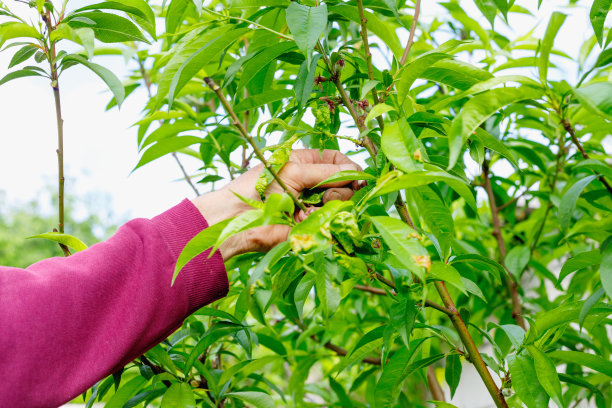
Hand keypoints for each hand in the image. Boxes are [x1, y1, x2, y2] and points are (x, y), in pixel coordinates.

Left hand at [192, 149, 361, 259]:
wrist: (236, 219)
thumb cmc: (258, 187)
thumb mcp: (294, 170)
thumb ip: (327, 171)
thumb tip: (357, 172)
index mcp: (306, 164)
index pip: (338, 161)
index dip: (350, 168)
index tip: (357, 177)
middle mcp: (312, 184)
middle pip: (345, 183)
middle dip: (340, 187)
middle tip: (322, 195)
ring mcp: (313, 207)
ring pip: (342, 204)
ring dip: (330, 205)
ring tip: (308, 209)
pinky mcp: (311, 227)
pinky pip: (331, 223)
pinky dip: (323, 221)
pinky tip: (307, 220)